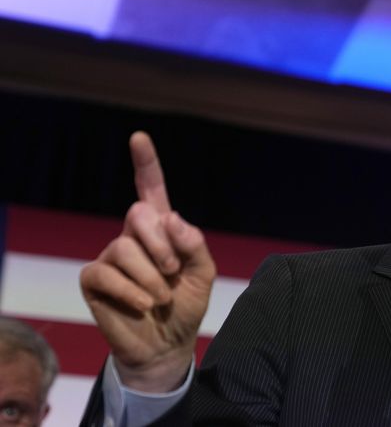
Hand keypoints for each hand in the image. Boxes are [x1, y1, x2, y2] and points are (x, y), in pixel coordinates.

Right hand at [80, 132, 215, 391]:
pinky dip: (131, 291)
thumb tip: (170, 218)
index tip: (139, 137)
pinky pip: (106, 273)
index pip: (151, 189)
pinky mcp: (95, 278)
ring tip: (160, 297)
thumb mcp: (204, 274)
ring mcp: (111, 255)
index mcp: (162, 229)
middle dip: (162, 246)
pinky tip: (143, 304)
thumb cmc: (185, 305)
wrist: (167, 344)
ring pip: (125, 247)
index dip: (146, 163)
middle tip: (173, 273)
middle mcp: (133, 236)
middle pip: (138, 215)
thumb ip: (194, 244)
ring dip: (152, 277)